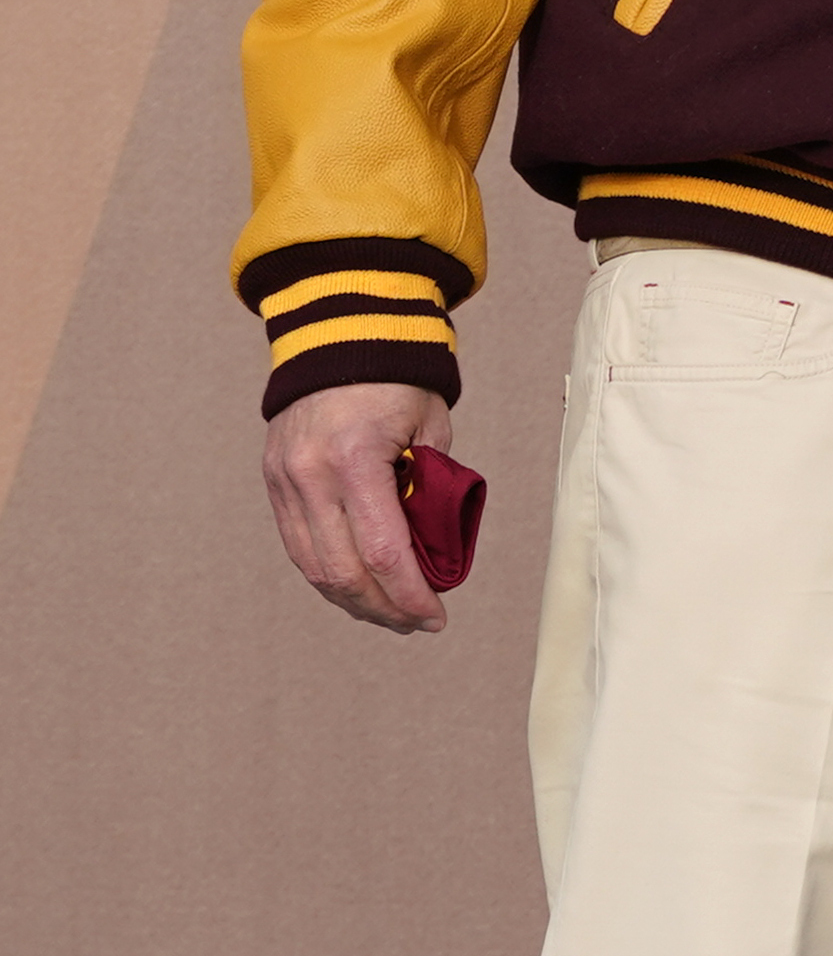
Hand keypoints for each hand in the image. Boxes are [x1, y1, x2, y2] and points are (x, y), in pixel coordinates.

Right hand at [264, 381, 454, 634]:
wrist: (337, 333)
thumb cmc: (395, 376)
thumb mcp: (430, 425)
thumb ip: (430, 483)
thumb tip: (431, 543)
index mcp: (354, 460)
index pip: (383, 551)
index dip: (409, 593)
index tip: (435, 616)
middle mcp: (309, 476)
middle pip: (342, 571)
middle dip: (383, 607)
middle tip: (417, 622)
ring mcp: (284, 481)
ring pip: (313, 566)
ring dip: (353, 599)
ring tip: (390, 613)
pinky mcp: (274, 482)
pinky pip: (298, 545)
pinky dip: (328, 573)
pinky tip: (357, 586)